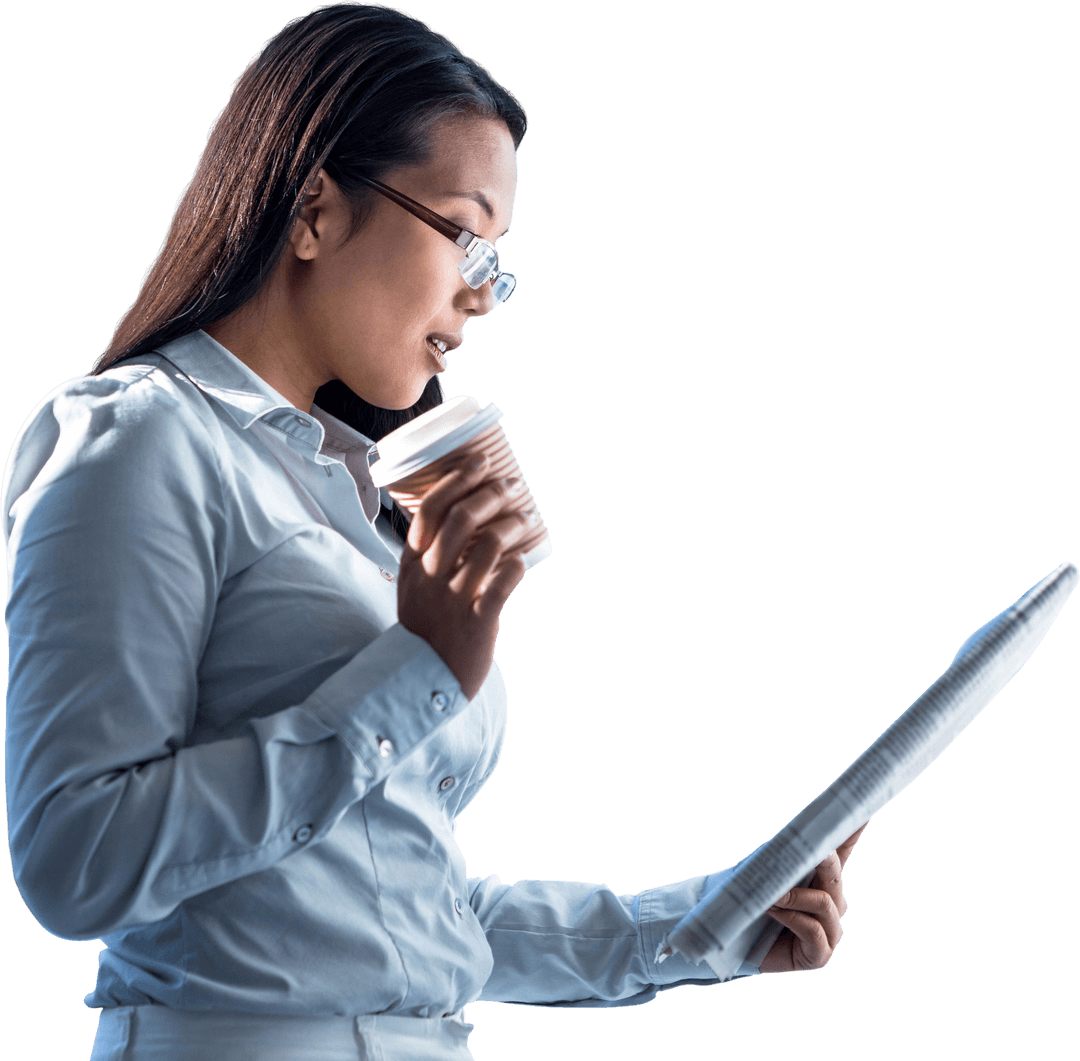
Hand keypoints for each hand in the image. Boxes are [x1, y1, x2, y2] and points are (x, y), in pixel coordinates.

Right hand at [397, 453, 528, 699]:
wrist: (421, 684)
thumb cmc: (426, 631)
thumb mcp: (416, 590)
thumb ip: (432, 559)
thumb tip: (467, 521)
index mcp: (412, 565)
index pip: (430, 510)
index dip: (457, 480)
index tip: (479, 461)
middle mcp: (429, 577)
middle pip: (459, 520)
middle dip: (489, 494)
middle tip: (511, 485)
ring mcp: (452, 600)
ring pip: (485, 547)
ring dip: (511, 525)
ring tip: (526, 518)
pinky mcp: (476, 622)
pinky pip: (502, 584)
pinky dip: (516, 566)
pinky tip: (524, 558)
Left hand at [758, 822, 867, 972]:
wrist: (738, 943)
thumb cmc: (753, 904)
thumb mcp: (764, 874)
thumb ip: (779, 857)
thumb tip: (788, 836)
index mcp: (822, 880)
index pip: (841, 851)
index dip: (852, 832)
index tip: (863, 812)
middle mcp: (834, 902)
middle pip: (834, 873)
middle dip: (822, 859)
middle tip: (807, 850)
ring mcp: (831, 930)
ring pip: (823, 902)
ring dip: (793, 895)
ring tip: (770, 894)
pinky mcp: (821, 954)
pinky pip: (812, 928)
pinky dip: (790, 917)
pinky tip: (772, 910)